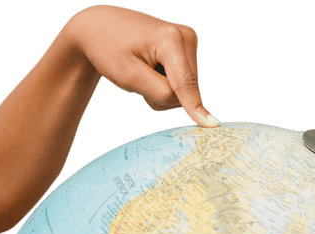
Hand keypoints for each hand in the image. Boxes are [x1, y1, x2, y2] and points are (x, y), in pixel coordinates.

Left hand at [65, 5, 218, 126]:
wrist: (101, 27)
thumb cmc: (110, 51)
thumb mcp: (129, 77)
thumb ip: (162, 94)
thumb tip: (196, 110)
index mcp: (170, 39)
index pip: (184, 84)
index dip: (195, 108)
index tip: (213, 125)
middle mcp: (186, 37)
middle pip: (184, 91)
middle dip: (161, 95)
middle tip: (136, 78)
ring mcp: (189, 41)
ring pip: (184, 90)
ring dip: (162, 90)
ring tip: (142, 70)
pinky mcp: (187, 48)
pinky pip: (182, 83)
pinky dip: (164, 83)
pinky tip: (150, 68)